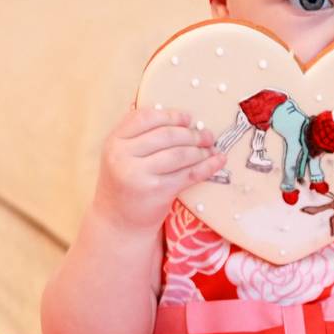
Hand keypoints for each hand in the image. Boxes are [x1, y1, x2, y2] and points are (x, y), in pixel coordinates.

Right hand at [91, 107, 222, 231]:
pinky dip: (208, 166)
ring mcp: (139, 174)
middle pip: (167, 135)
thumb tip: (174, 113)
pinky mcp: (157, 191)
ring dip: (201, 150)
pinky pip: (189, 174)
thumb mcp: (122, 155)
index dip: (171, 115)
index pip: (145, 117)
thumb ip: (139, 134)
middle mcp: (123, 156)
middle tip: (207, 136)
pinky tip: (218, 161)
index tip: (188, 118)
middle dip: (192, 134)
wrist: (118, 220)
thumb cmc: (126, 182)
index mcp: (115, 141)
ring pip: (180, 154)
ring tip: (211, 149)